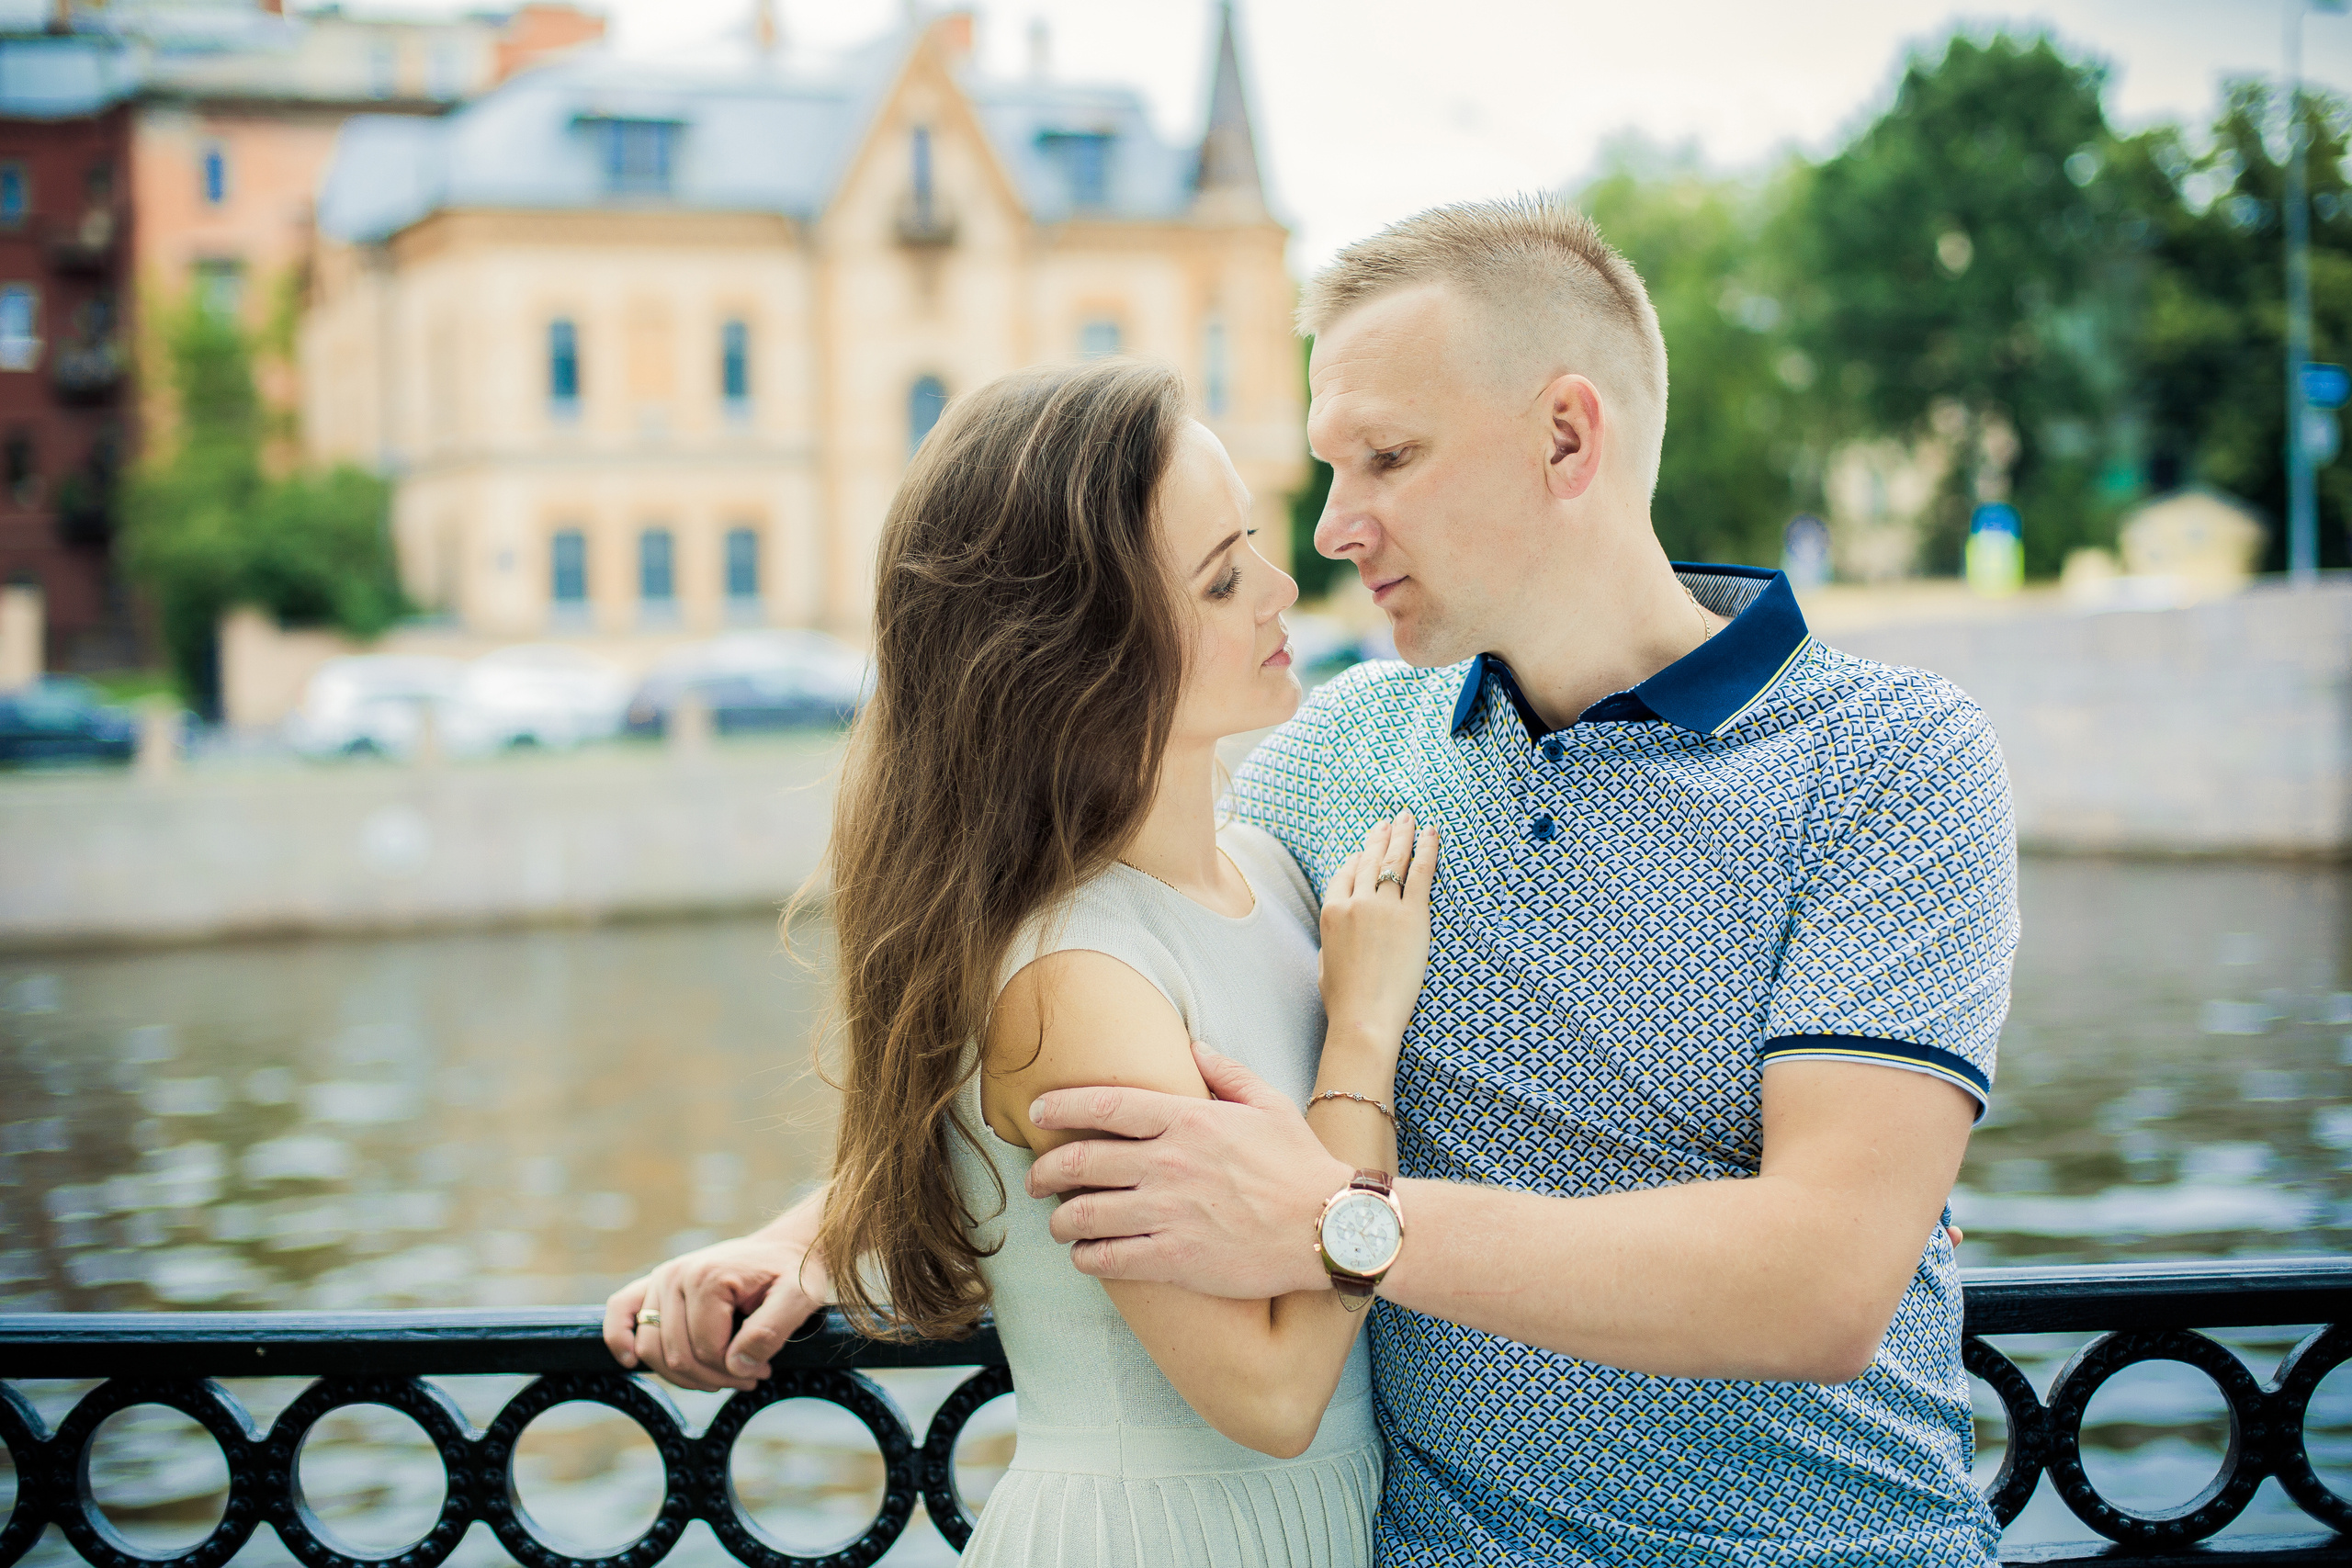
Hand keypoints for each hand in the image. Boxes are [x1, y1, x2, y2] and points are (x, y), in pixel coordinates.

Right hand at [600, 1229, 828, 1390]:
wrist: (785, 1249)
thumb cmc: (793, 1275)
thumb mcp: (799, 1299)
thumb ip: (771, 1331)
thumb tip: (735, 1364)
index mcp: (709, 1277)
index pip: (706, 1350)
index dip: (736, 1371)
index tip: (764, 1369)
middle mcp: (676, 1275)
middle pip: (677, 1355)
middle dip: (714, 1377)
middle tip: (749, 1376)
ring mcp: (661, 1278)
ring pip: (651, 1349)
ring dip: (683, 1374)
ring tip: (723, 1373)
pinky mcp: (653, 1284)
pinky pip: (621, 1312)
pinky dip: (620, 1339)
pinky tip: (630, 1361)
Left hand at [1026, 1041, 1349, 1297]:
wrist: (1330, 1227)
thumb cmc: (1300, 1164)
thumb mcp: (1268, 1104)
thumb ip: (1225, 1072)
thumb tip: (1192, 1045)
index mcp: (1188, 1120)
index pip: (1104, 1106)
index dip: (1060, 1107)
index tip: (1036, 1112)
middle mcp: (1169, 1164)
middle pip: (1081, 1162)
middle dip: (1046, 1170)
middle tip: (1035, 1178)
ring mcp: (1169, 1214)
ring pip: (1086, 1214)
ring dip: (1060, 1220)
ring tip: (1058, 1222)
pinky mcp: (1175, 1261)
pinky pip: (1109, 1259)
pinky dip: (1086, 1257)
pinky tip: (1085, 1256)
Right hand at [1320, 809, 1438, 1049]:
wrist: (1364, 1017)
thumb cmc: (1345, 1001)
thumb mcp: (1325, 965)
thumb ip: (1332, 940)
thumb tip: (1338, 935)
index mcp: (1332, 913)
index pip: (1345, 874)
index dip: (1357, 860)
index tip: (1365, 851)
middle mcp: (1356, 903)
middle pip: (1370, 860)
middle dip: (1380, 837)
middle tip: (1389, 821)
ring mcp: (1384, 907)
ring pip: (1394, 860)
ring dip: (1402, 835)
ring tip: (1408, 818)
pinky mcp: (1413, 916)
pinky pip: (1421, 873)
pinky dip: (1428, 849)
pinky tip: (1432, 833)